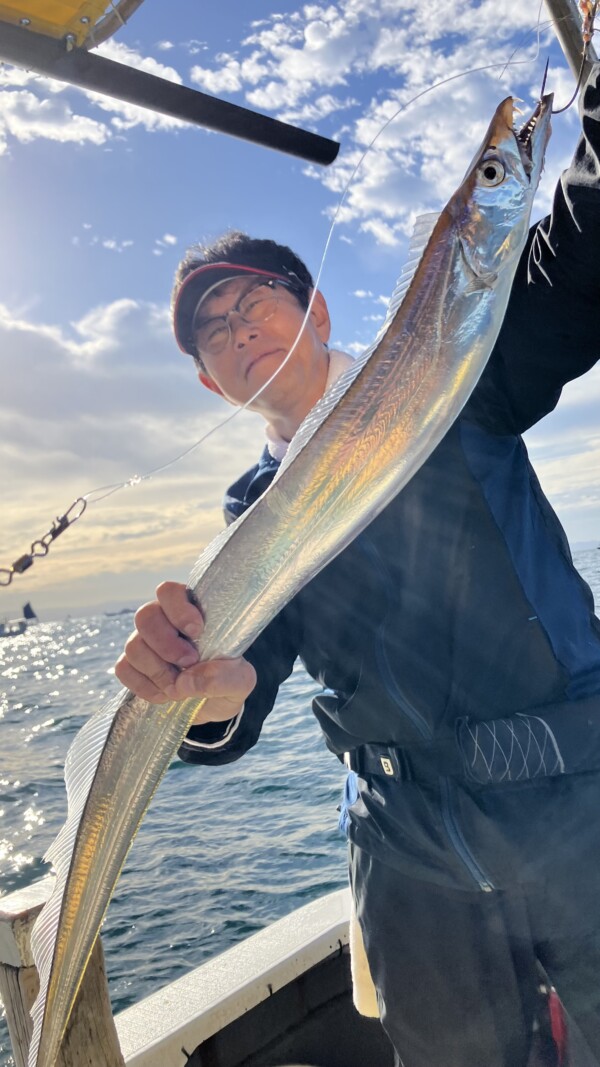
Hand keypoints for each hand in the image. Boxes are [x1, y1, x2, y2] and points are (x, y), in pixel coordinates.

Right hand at [114, 581, 255, 723]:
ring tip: (180, 687)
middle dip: (166, 644)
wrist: (211, 706)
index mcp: (190, 609)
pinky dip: (144, 686)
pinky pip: (124, 668)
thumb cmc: (226, 680)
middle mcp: (162, 620)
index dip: (178, 609)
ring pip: (134, 645)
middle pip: (145, 616)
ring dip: (158, 671)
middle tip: (188, 662)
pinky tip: (164, 694)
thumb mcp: (240, 681)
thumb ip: (224, 677)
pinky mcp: (132, 665)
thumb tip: (186, 681)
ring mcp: (144, 642)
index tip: (196, 631)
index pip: (169, 591)